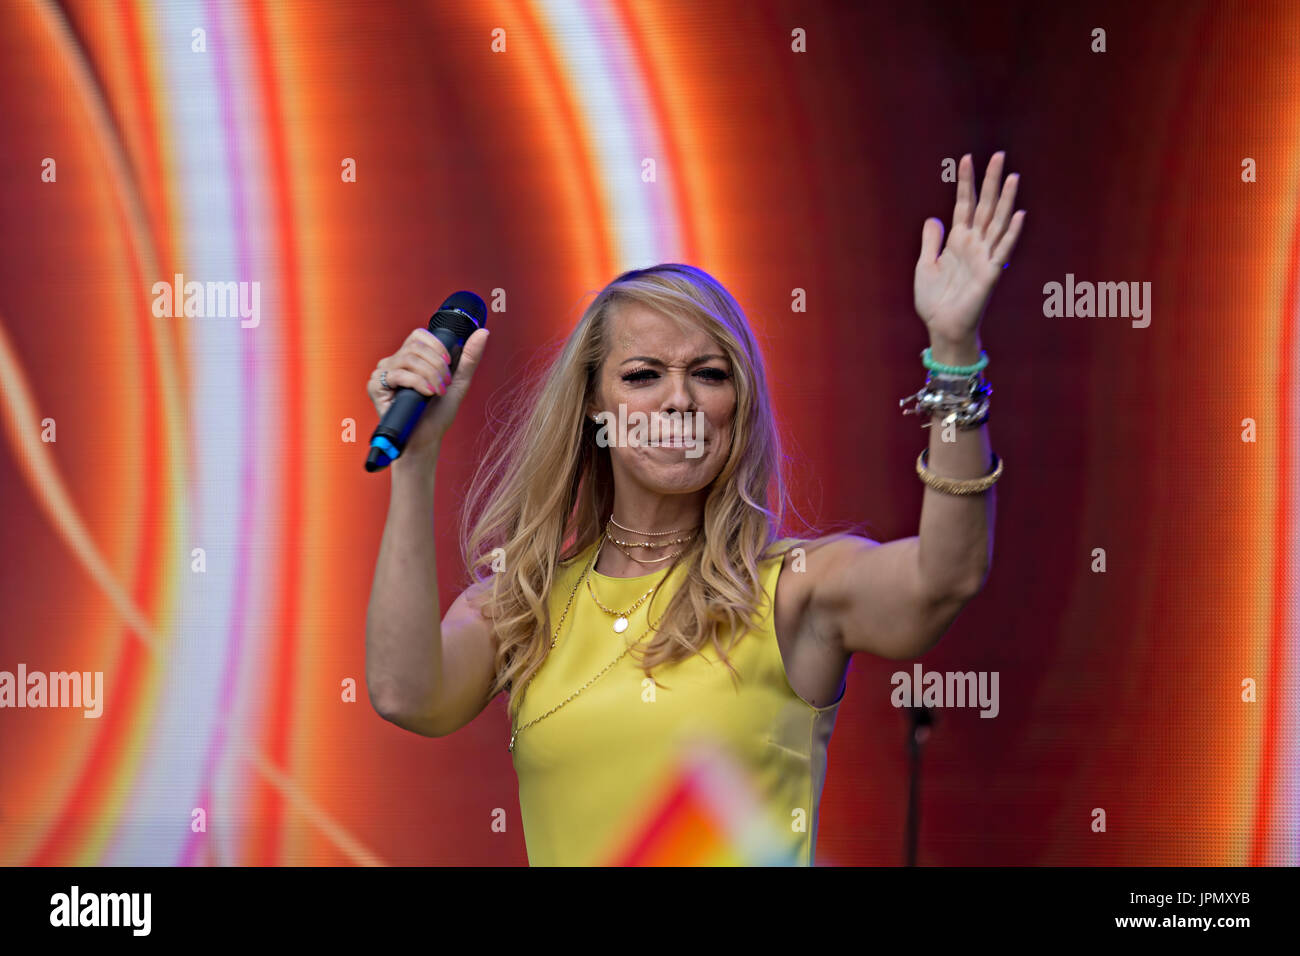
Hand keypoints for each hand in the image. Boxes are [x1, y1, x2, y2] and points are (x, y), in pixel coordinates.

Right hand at [367, 326, 489, 456]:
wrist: (425, 439)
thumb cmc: (437, 414)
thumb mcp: (458, 382)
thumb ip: (469, 357)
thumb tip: (483, 332)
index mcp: (411, 358)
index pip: (419, 335)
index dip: (437, 346)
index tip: (448, 364)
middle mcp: (394, 362)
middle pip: (415, 345)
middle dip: (436, 364)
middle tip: (444, 384)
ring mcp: (383, 373)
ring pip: (408, 358)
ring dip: (430, 375)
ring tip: (437, 391)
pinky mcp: (375, 386)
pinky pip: (397, 374)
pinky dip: (417, 383)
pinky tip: (426, 394)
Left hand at [914, 151, 1025, 344]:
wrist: (941, 327)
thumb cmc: (934, 300)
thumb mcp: (924, 265)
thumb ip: (931, 241)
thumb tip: (933, 218)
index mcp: (957, 241)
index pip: (964, 204)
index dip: (966, 183)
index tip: (967, 159)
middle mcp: (974, 244)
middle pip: (984, 206)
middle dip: (990, 181)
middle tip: (998, 155)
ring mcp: (984, 257)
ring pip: (997, 222)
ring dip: (1005, 200)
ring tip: (1011, 176)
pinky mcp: (991, 274)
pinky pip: (1003, 250)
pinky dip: (1010, 234)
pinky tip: (1018, 215)